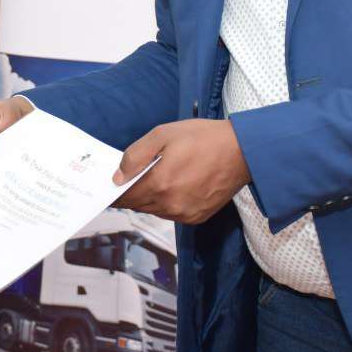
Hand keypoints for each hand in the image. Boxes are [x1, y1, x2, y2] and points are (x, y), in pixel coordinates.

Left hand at [111, 119, 251, 223]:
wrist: (243, 151)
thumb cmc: (203, 138)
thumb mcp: (163, 135)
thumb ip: (135, 156)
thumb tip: (118, 177)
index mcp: (160, 184)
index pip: (125, 196)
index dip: (114, 191)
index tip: (108, 185)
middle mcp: (171, 205)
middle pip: (138, 204)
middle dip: (131, 191)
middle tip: (132, 175)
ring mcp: (185, 214)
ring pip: (154, 209)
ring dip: (149, 196)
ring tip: (156, 176)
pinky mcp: (197, 217)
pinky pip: (171, 213)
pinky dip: (166, 202)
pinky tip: (173, 184)